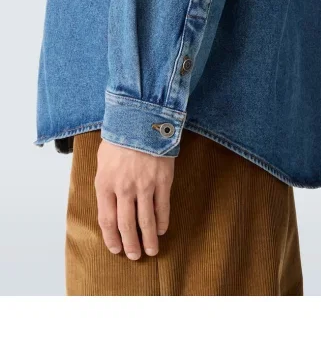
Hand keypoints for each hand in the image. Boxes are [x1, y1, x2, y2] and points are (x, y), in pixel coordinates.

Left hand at [95, 139, 174, 259]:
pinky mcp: (163, 180)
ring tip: (151, 250)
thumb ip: (105, 183)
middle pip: (126, 225)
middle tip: (135, 256)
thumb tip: (109, 205)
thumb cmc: (120, 138)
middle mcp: (123, 188)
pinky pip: (162, 207)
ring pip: (146, 220)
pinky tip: (162, 229)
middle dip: (130, 244)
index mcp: (105, 184)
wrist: (142, 119)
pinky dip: (162, 221)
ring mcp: (144, 185)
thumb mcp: (103, 161)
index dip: (111, 238)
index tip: (116, 249)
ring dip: (149, 238)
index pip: (107, 220)